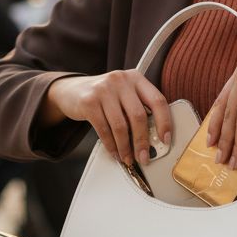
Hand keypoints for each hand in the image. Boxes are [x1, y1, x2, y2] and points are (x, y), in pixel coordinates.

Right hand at [44, 71, 171, 166]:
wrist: (71, 90)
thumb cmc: (105, 97)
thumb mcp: (124, 94)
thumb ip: (139, 108)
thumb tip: (154, 139)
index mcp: (136, 78)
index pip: (157, 100)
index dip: (165, 122)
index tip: (165, 140)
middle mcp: (121, 80)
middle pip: (138, 116)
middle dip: (142, 141)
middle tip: (144, 157)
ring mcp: (103, 89)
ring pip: (121, 126)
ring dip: (126, 147)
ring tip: (128, 158)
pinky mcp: (89, 102)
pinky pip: (104, 130)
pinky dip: (111, 145)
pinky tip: (115, 153)